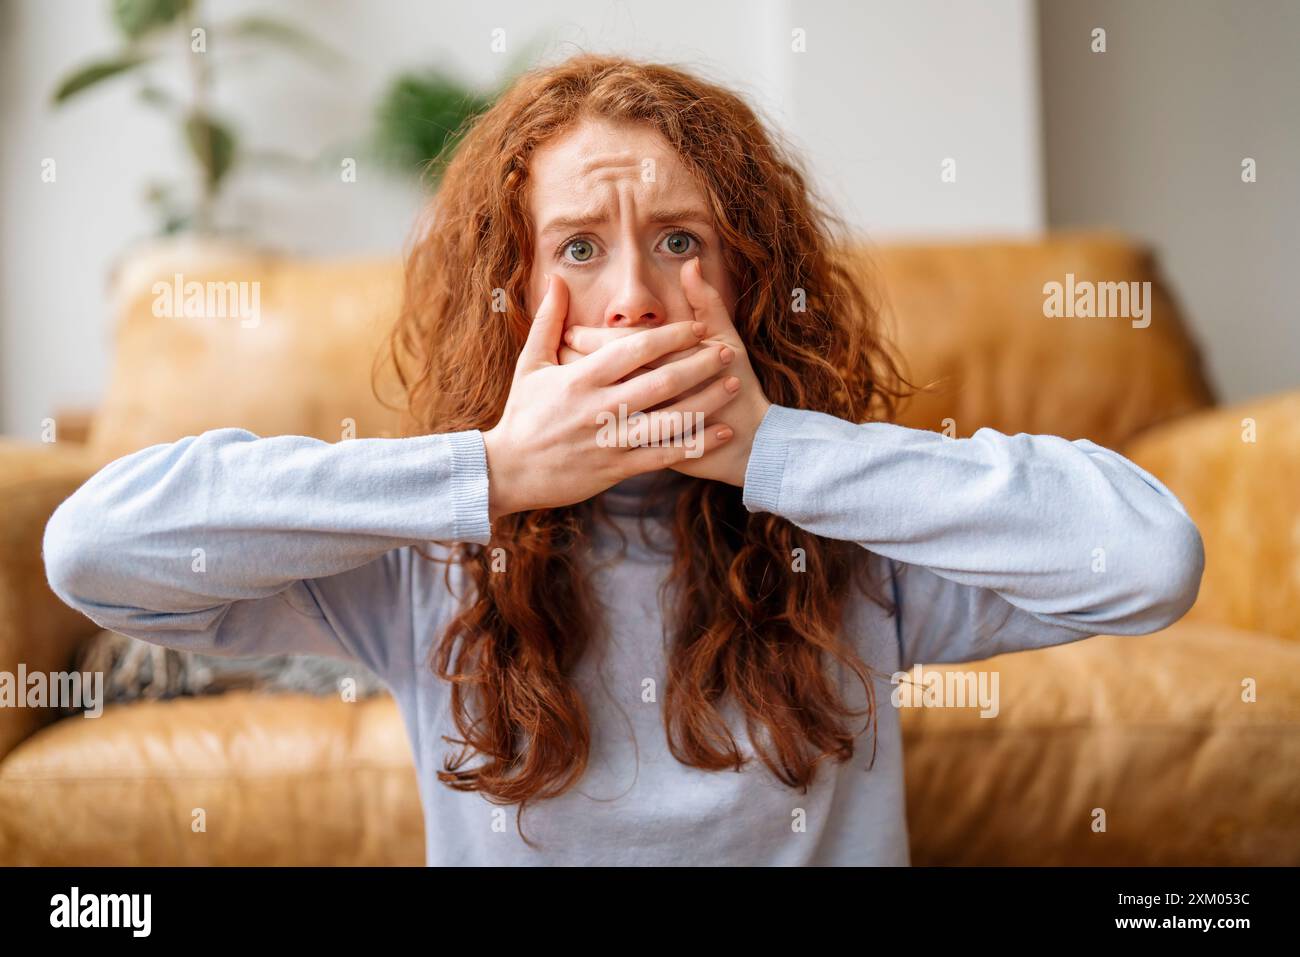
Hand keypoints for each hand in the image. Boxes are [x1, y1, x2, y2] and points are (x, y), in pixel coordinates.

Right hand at [481, 273, 742, 521]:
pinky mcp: (616, 468)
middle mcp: (599, 408)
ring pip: (668, 420)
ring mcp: (610, 440)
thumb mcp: (530, 364)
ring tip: (732, 385)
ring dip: (705, 401)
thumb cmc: (522, 415)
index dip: (668, 337)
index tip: (695, 327)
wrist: (507, 471)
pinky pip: (664, 454)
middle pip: (659, 382)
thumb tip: (557, 280)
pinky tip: (721, 430)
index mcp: (580, 379)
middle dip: (697, 365)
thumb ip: (548, 321)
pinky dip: (696, 442)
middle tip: (726, 351)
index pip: (633, 351)